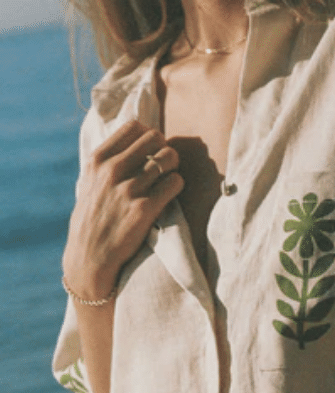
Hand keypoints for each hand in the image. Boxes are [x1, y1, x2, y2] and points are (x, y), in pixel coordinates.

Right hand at [62, 119, 183, 302]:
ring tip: (168, 179)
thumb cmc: (93, 220)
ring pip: (168, 158)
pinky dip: (177, 184)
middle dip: (164, 148)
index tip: (151, 150)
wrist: (90, 257)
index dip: (149, 136)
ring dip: (174, 167)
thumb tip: (133, 141)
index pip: (134, 126)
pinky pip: (174, 183)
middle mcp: (112, 170)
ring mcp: (128, 190)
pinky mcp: (144, 210)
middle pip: (155, 138)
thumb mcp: (90, 183)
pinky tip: (171, 193)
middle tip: (164, 166)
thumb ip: (108, 162)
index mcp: (99, 160)